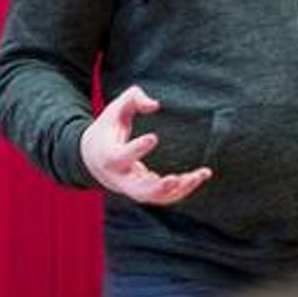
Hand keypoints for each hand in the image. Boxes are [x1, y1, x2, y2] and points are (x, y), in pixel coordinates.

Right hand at [80, 86, 211, 202]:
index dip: (136, 149)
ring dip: (181, 189)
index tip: (154, 137)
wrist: (93, 159)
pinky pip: (167, 196)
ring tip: (202, 173)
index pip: (121, 157)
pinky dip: (186, 188)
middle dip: (156, 188)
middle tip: (174, 179)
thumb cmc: (108, 129)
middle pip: (137, 191)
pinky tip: (204, 173)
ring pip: (157, 197)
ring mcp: (133, 188)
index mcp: (109, 157)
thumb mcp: (114, 110)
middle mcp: (120, 178)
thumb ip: (133, 99)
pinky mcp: (146, 192)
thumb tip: (155, 105)